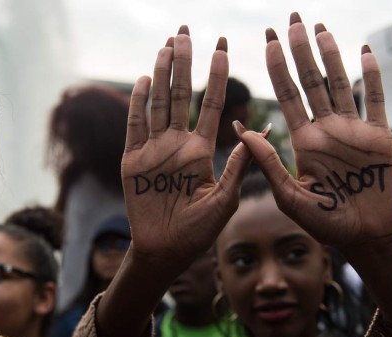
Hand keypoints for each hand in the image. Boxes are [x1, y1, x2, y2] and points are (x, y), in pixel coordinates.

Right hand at [122, 28, 250, 270]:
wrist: (166, 249)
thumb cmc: (199, 230)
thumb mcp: (225, 199)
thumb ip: (239, 166)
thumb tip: (259, 133)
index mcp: (202, 149)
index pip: (210, 104)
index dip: (216, 75)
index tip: (222, 47)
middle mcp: (179, 143)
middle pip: (181, 95)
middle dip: (184, 63)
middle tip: (186, 32)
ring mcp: (154, 149)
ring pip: (158, 104)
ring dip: (162, 75)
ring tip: (167, 46)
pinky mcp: (133, 160)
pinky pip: (135, 126)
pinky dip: (139, 104)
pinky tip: (145, 80)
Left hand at [236, 13, 391, 250]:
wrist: (363, 237)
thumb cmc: (325, 223)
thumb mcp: (289, 195)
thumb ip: (267, 162)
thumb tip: (240, 128)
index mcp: (303, 141)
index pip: (287, 95)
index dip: (277, 67)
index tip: (268, 38)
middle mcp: (326, 130)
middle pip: (311, 82)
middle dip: (301, 50)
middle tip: (292, 19)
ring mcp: (353, 131)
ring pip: (341, 84)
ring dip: (331, 56)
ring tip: (321, 28)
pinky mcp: (380, 137)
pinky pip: (376, 101)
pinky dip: (373, 76)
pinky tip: (365, 51)